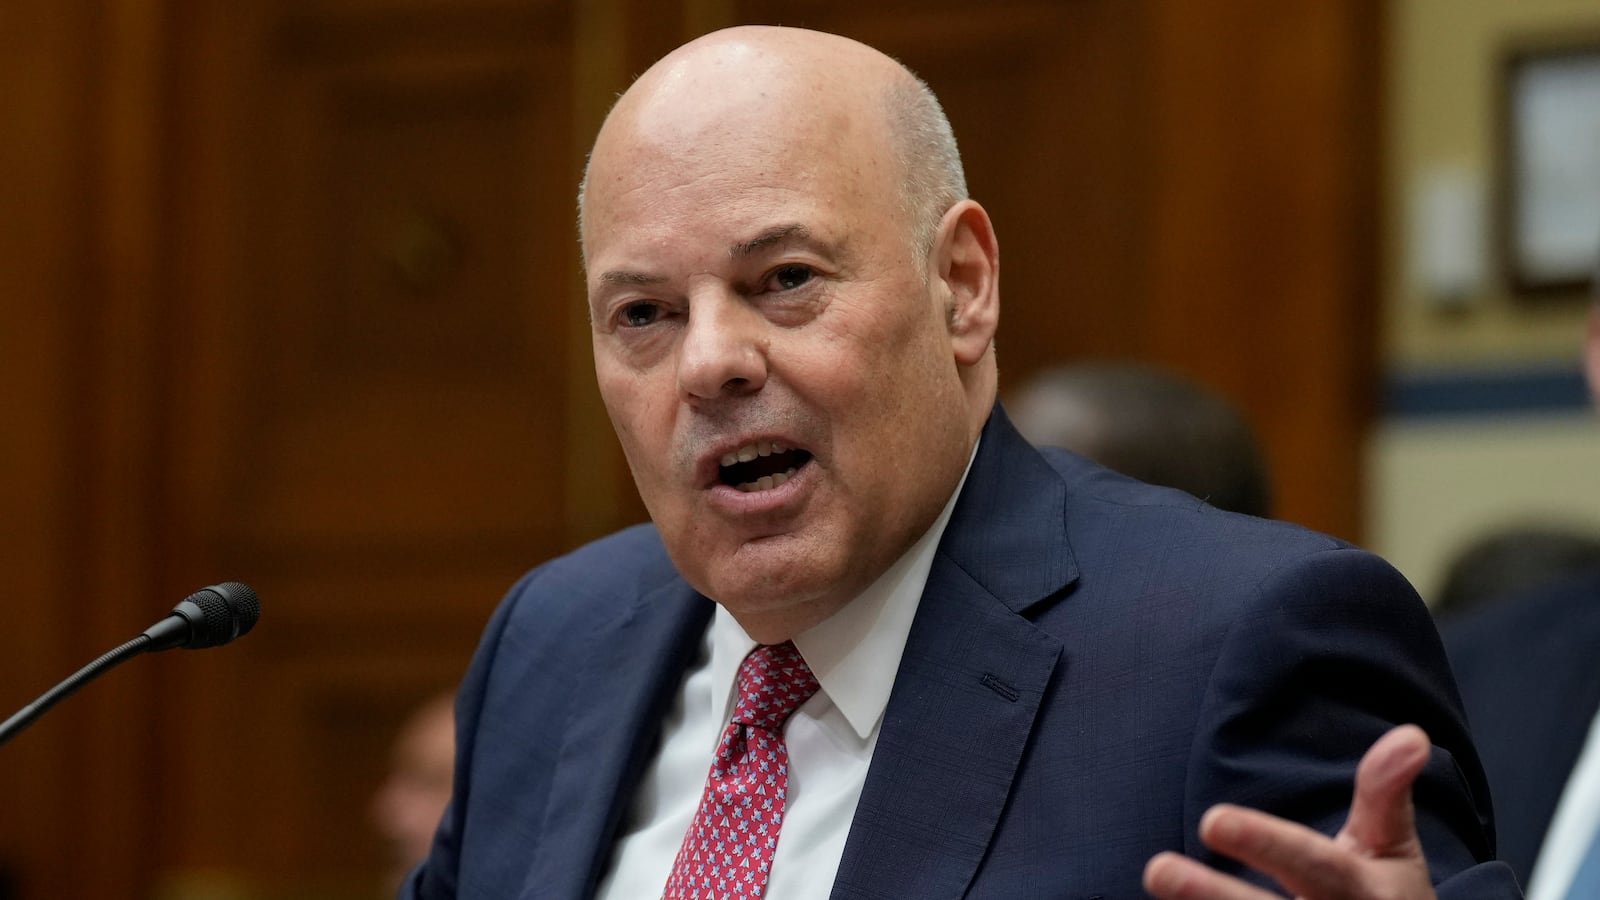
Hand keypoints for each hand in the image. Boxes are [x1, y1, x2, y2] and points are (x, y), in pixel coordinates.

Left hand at [1143, 724, 1436, 899]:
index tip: (1210, 819)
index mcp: (1362, 892)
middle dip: (1213, 897)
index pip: (1310, 864)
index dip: (1264, 843)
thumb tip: (1412, 734)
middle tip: (1156, 870)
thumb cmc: (1385, 896)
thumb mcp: (1392, 848)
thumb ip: (1384, 793)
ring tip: (1155, 879)